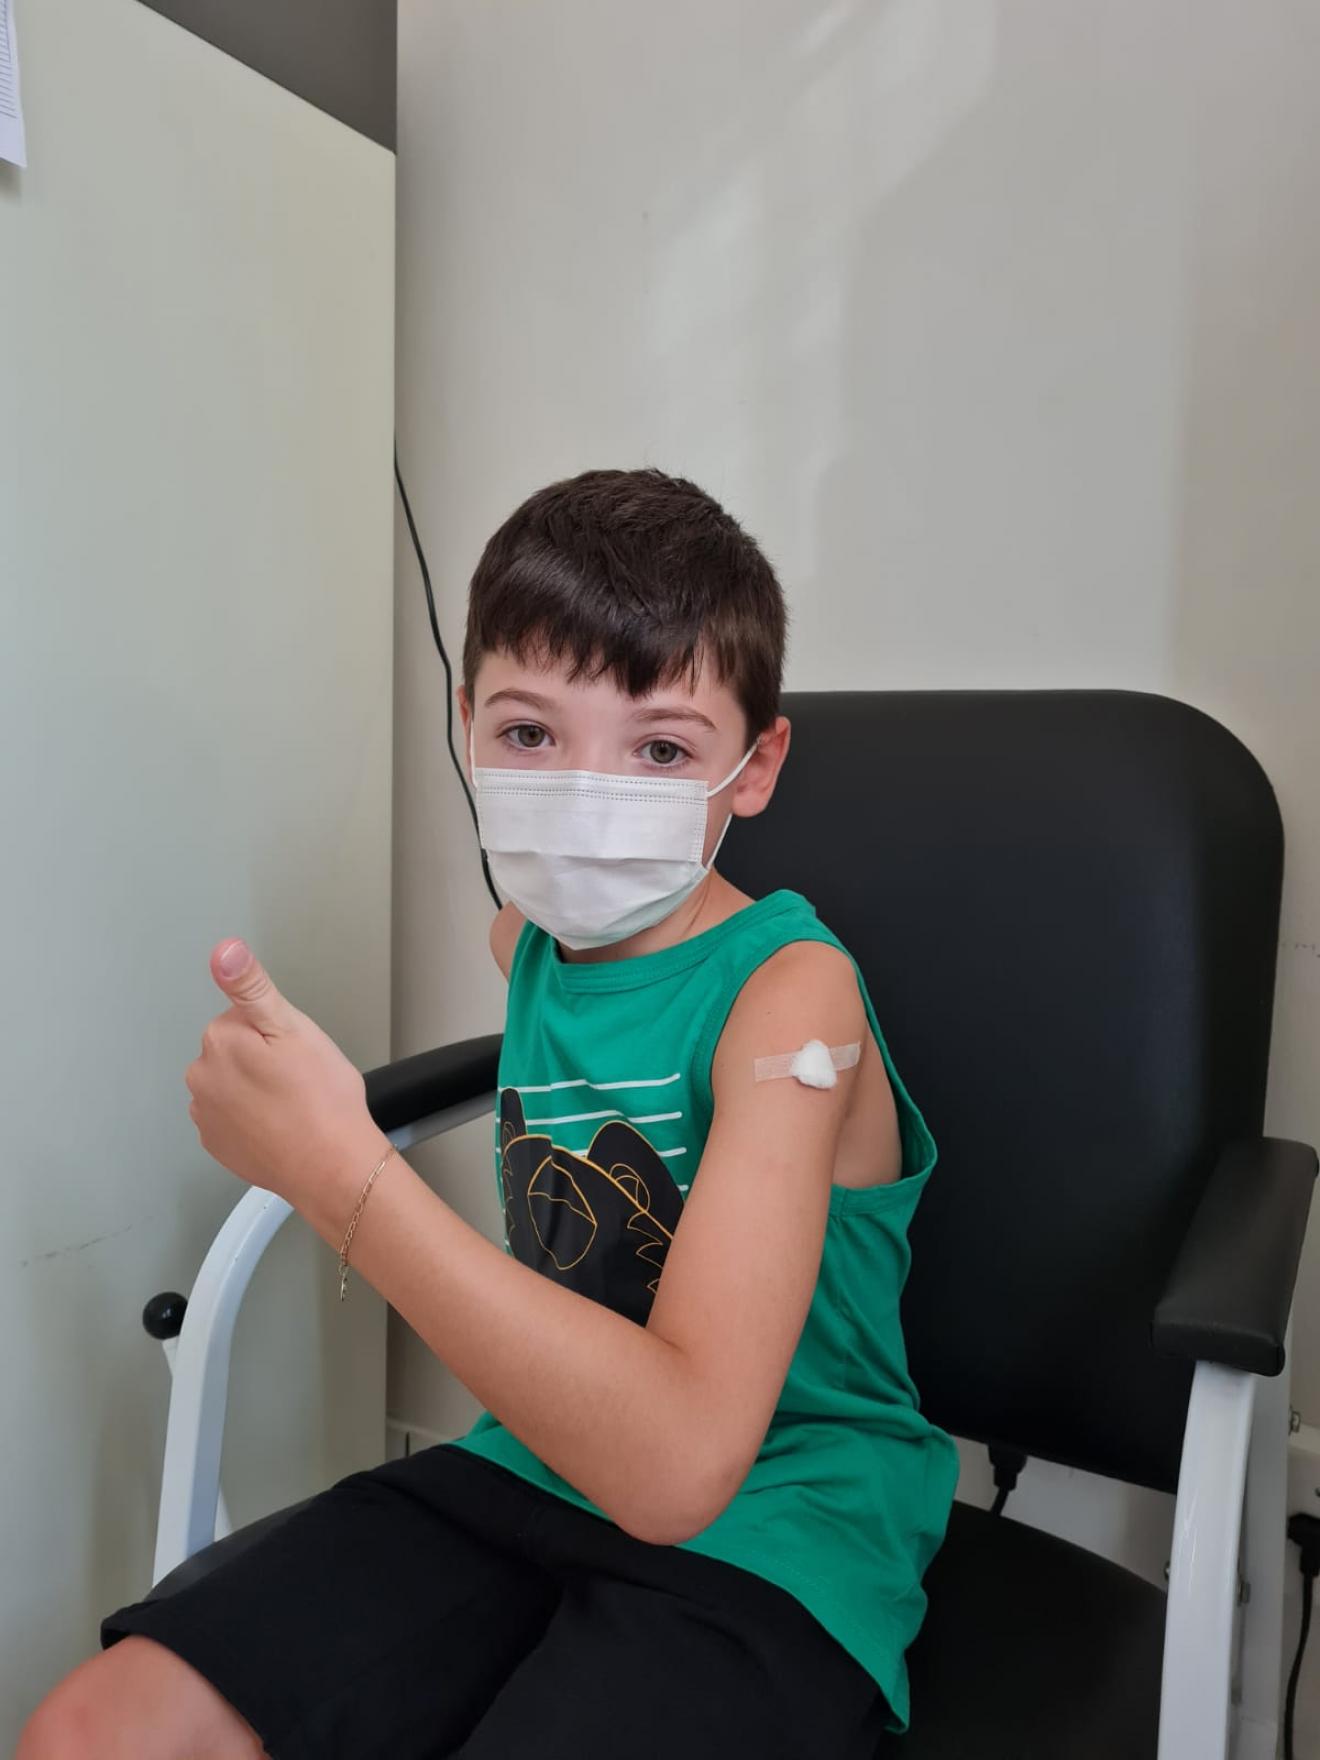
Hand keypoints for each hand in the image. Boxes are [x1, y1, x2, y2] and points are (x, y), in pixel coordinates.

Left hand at [185, 939, 386, 1219]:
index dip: (275, 1031)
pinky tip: (279, 1126)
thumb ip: (252, 987)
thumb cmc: (322, 1097)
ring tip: (293, 1104)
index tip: (296, 1052)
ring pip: (232, 1083)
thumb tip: (222, 950)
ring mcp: (205, 1114)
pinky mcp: (215, 1144)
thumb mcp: (294, 1028)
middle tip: (299, 1077)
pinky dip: (251, 1119)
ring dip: (255, 1089)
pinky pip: (231, 1117)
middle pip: (233, 1049)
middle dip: (262, 1058)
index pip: (243, 1015)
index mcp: (220, 1039)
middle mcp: (201, 1075)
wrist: (330, 1166)